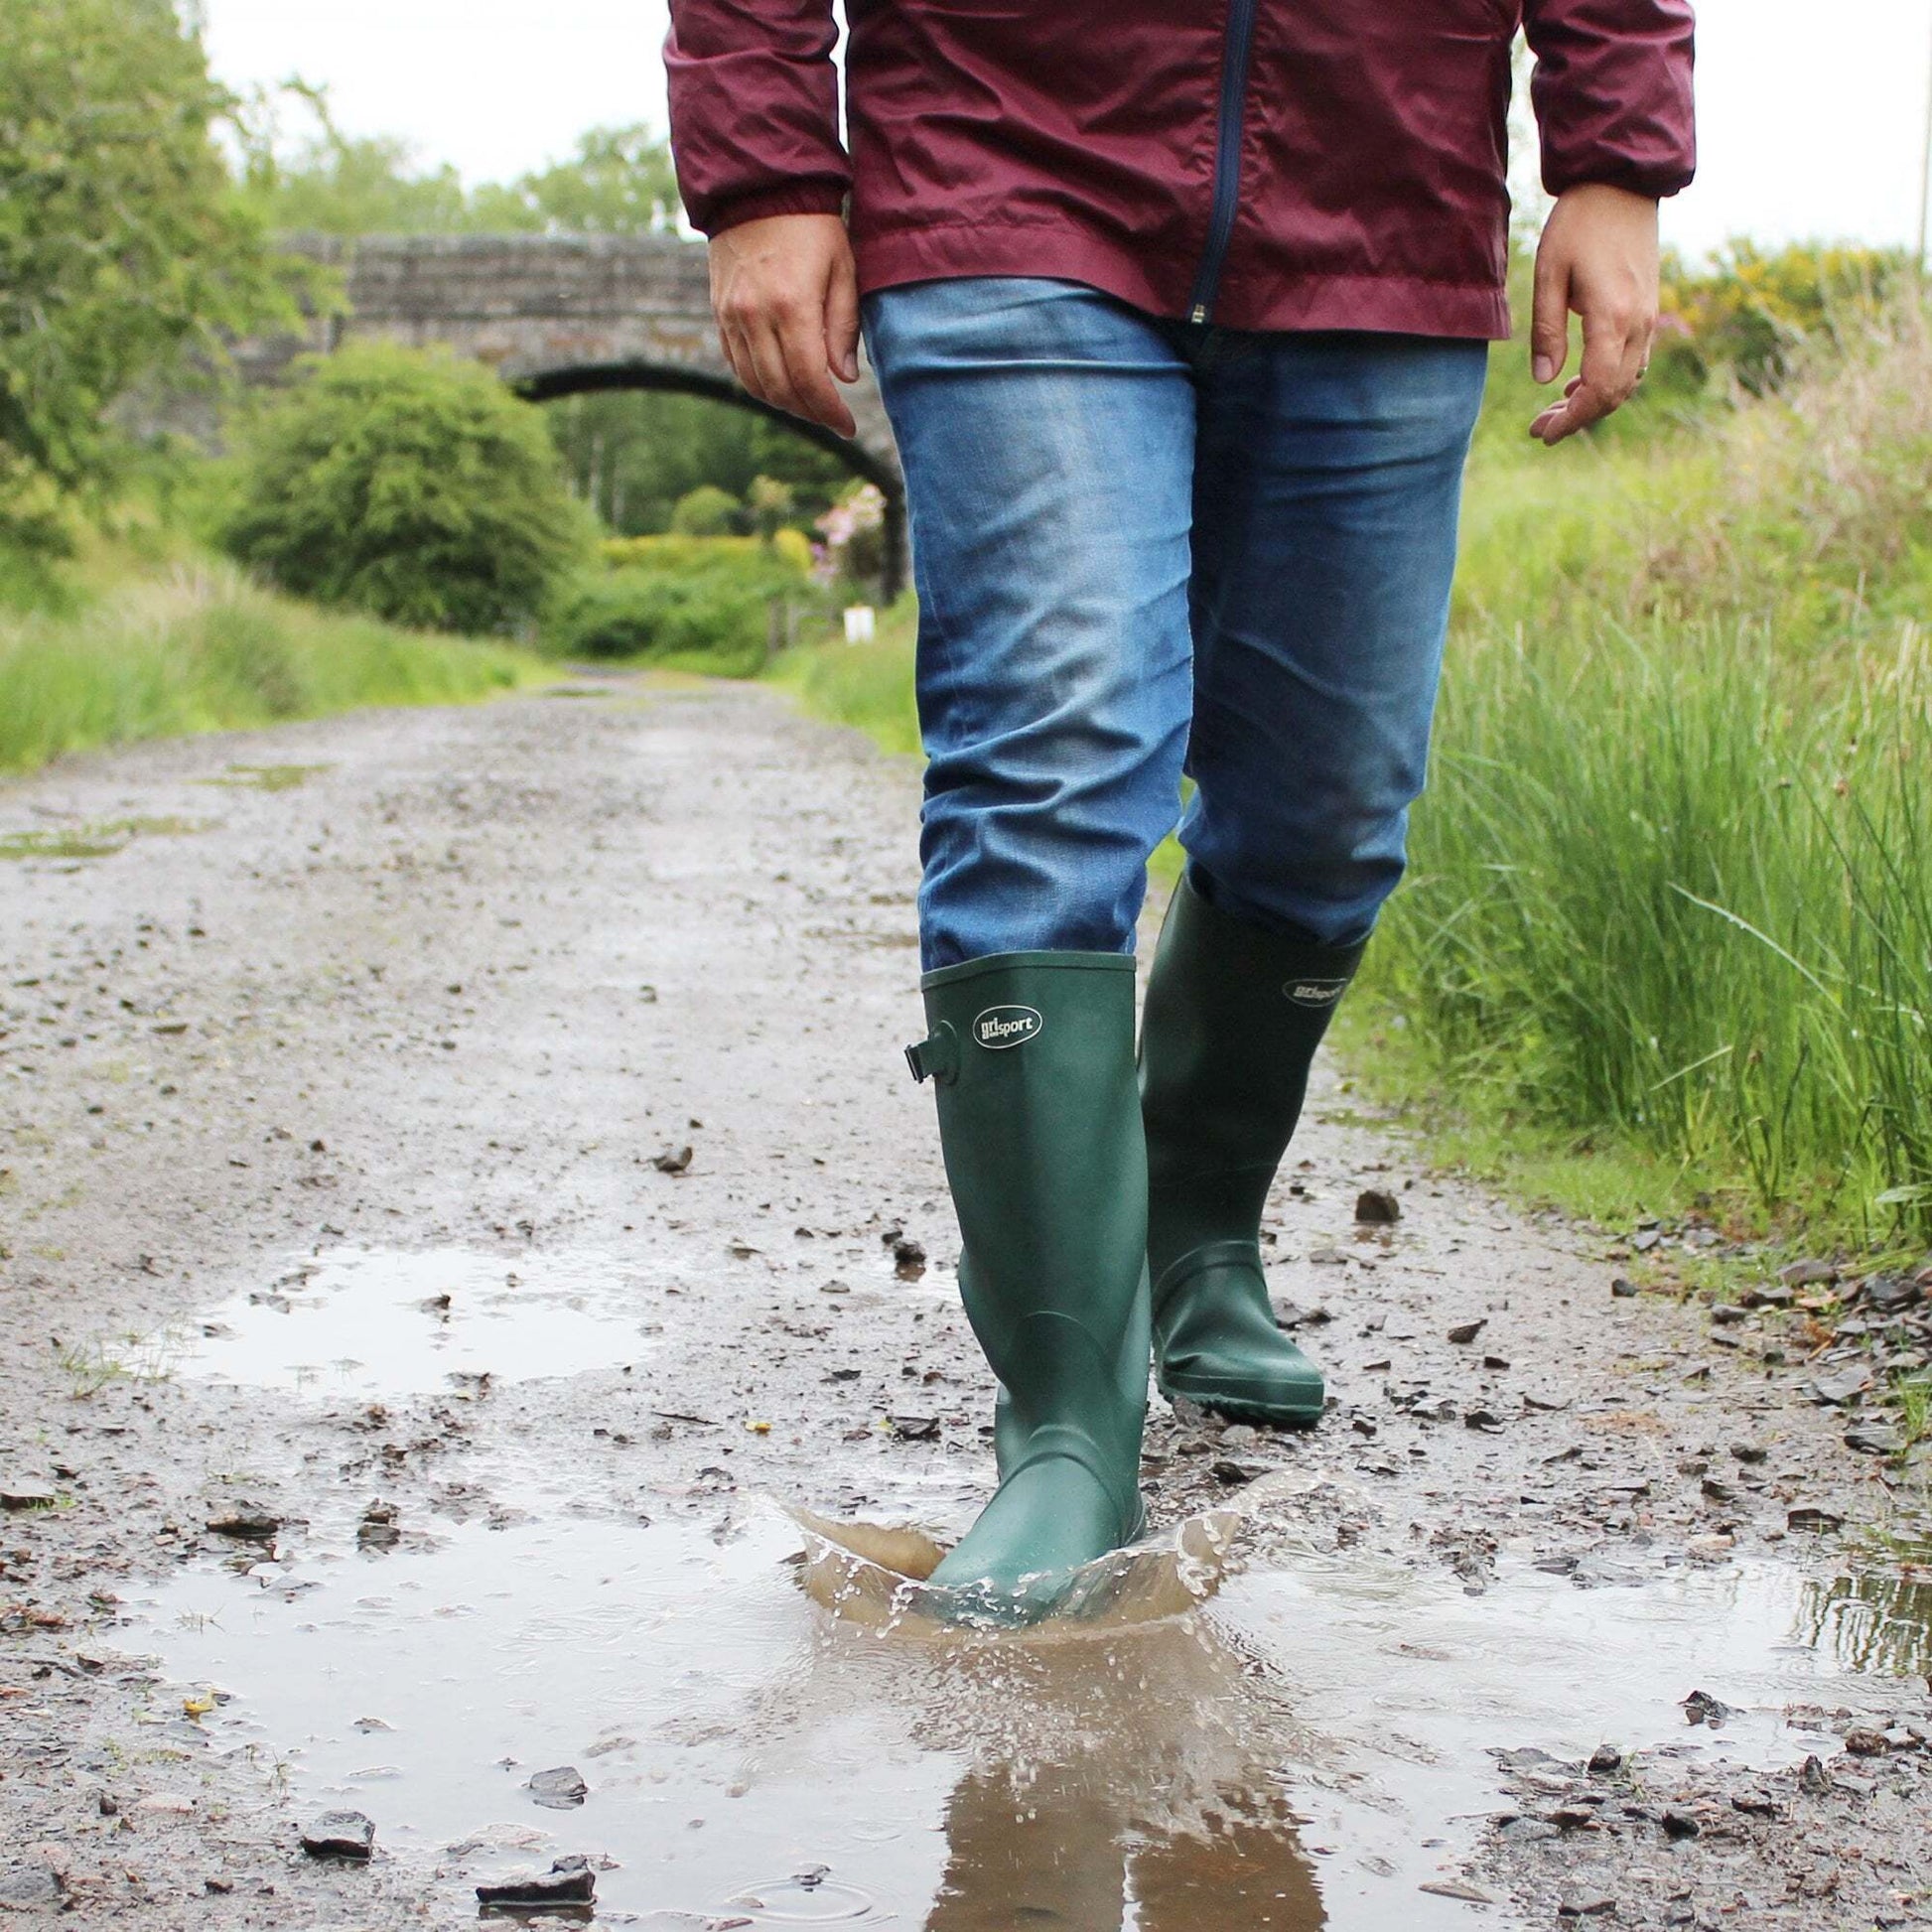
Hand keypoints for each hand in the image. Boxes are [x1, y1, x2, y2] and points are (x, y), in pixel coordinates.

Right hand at [708, 213, 860, 437]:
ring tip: (810, 404)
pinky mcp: (720, 313)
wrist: (759, 188)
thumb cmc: (813, 227)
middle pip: (780, 390)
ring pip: (754, 383)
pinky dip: (759, 383)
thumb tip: (845, 378)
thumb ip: (843, 327)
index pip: (809, 379)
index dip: (829, 411)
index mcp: (792, 305)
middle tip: (832, 418)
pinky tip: (782, 383)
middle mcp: (755, 315)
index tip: (848, 426)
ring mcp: (732, 315)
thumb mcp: (842, 270)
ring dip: (784, 403)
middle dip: (809, 413)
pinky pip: (736, 364)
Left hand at [1528, 184, 1660, 445]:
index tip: (1543, 433)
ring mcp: (1648, 316)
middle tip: (1539, 429)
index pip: (1599, 389)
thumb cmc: (1579, 224)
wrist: (1622, 183)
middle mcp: (1639, 323)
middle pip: (1615, 393)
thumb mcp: (1549, 275)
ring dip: (1592, 403)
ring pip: (1626, 380)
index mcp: (1614, 317)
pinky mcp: (1647, 309)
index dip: (1572, 419)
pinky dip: (1607, 381)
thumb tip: (1543, 380)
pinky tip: (1577, 384)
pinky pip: (1633, 360)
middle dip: (1577, 418)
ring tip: (1553, 411)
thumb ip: (1546, 330)